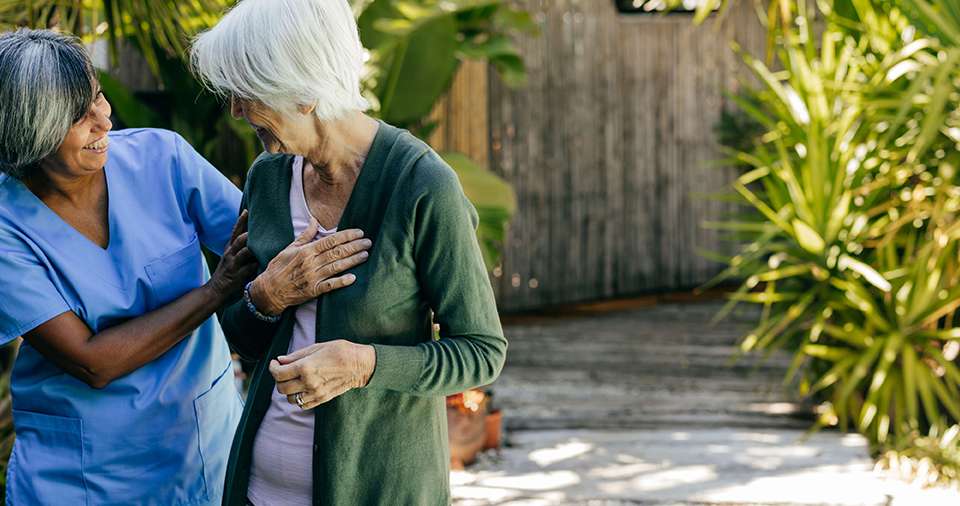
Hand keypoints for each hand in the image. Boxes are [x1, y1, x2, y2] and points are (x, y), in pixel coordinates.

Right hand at [208, 210, 257, 299]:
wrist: (215, 292)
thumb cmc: (228, 274)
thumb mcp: (232, 259)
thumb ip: (242, 250)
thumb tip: (257, 240)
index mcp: (229, 249)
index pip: (235, 232)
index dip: (241, 221)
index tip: (247, 210)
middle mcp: (230, 254)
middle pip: (239, 238)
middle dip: (248, 230)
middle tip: (260, 221)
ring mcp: (233, 264)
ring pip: (243, 250)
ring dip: (252, 245)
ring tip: (262, 239)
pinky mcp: (237, 275)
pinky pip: (248, 267)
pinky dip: (256, 263)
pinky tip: (265, 260)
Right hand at [248, 219, 370, 314]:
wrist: (269, 290)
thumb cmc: (279, 267)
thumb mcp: (290, 248)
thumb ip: (305, 235)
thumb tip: (315, 220)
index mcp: (306, 251)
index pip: (330, 240)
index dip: (346, 236)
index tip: (359, 232)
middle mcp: (311, 263)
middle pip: (337, 252)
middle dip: (354, 246)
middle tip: (368, 242)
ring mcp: (313, 277)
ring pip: (337, 266)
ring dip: (353, 261)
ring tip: (365, 255)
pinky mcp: (313, 290)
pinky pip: (330, 286)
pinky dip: (341, 282)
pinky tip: (353, 278)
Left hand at [271, 340, 375, 409]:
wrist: (359, 365)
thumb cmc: (340, 351)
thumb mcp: (317, 347)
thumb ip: (296, 355)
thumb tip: (280, 360)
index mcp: (306, 367)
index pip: (279, 373)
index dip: (273, 368)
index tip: (275, 363)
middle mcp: (309, 382)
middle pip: (281, 388)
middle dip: (278, 379)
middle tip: (283, 371)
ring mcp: (315, 393)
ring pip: (290, 399)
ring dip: (288, 390)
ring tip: (293, 380)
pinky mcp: (322, 399)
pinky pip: (302, 405)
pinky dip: (298, 398)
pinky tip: (302, 388)